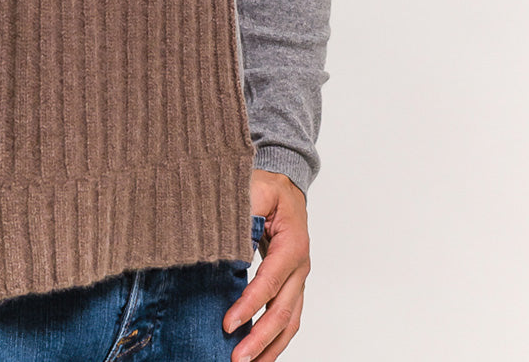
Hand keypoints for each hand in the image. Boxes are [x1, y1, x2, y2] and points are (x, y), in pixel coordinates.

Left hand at [222, 169, 310, 361]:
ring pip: (290, 322)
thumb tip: (228, 236)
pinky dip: (275, 339)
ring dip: (270, 347)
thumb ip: (245, 210)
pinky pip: (287, 317)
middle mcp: (300, 267)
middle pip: (284, 311)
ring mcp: (298, 279)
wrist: (287, 184)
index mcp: (293, 245)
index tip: (228, 324)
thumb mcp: (256, 189)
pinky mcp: (292, 285)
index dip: (250, 306)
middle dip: (260, 338)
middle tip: (237, 358)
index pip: (270, 283)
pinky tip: (260, 353)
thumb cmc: (270, 187)